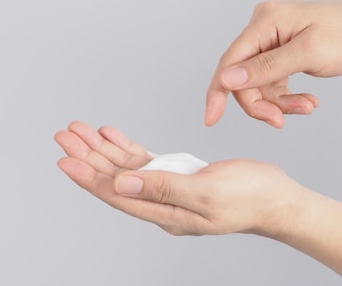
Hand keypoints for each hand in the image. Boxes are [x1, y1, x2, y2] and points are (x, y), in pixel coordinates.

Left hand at [54, 121, 300, 235]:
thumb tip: (121, 185)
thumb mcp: (207, 192)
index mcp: (164, 212)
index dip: (88, 177)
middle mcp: (160, 203)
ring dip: (101, 149)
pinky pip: (143, 161)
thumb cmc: (250, 198)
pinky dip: (125, 147)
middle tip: (64, 136)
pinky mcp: (178, 176)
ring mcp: (167, 189)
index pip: (116, 194)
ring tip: (79, 130)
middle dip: (87, 156)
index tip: (64, 160)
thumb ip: (163, 188)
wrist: (277, 199)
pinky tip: (111, 135)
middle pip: (114, 178)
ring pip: (125, 167)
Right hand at [205, 0, 341, 127]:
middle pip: (243, 77)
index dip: (218, 93)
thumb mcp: (309, 54)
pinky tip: (307, 101)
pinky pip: (273, 80)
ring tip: (307, 107)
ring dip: (279, 102)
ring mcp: (273, 39)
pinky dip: (287, 95)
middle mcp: (264, 28)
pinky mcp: (283, 51)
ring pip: (259, 83)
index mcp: (265, 21)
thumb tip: (226, 80)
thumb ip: (265, 69)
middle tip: (282, 120)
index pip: (230, 61)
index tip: (211, 119)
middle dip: (261, 102)